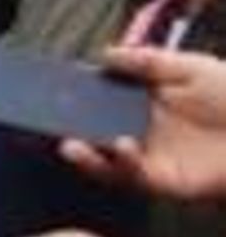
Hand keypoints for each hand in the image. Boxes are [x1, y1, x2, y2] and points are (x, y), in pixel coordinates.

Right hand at [60, 46, 225, 199]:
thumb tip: (104, 54)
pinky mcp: (163, 181)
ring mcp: (150, 158)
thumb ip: (147, 60)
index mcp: (145, 102)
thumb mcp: (191, 67)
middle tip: (46, 123)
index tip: (50, 90)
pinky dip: (119, 163)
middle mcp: (141, 130)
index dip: (76, 96)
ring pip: (103, 160)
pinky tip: (122, 145)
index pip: (100, 99)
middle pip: (93, 131)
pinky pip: (130, 177)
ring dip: (83, 155)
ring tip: (70, 143)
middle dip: (66, 128)